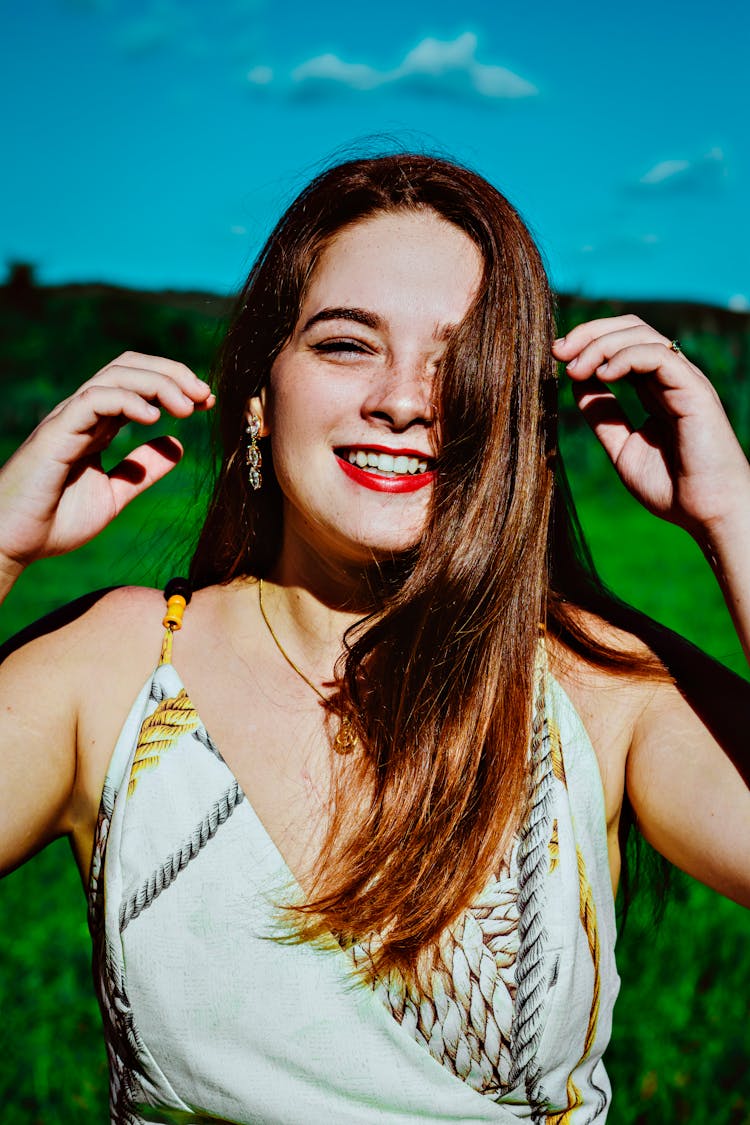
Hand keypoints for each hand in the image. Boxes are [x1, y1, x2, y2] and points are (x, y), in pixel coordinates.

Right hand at [0, 352, 214, 576]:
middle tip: (205, 395)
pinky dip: (128, 401)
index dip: (174, 384)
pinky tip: (154, 418)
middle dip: (172, 374)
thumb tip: (177, 445)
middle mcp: (83, 414)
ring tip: (188, 407)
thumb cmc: (54, 521)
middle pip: (130, 367)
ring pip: (115, 376)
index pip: (138, 383)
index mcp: (97, 425)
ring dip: (158, 384)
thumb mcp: (114, 494)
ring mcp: (68, 420)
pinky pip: (94, 400)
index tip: (206, 402)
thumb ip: (143, 470)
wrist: (11, 544)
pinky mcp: (56, 433)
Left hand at [553, 315, 749, 538]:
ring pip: (642, 335)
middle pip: (630, 329)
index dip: (588, 343)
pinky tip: (603, 375)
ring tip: (575, 369)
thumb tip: (577, 384)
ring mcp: (684, 382)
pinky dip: (625, 357)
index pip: (622, 344)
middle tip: (558, 351)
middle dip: (590, 333)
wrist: (707, 514)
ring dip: (601, 344)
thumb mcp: (622, 448)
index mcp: (655, 389)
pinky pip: (659, 356)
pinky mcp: (694, 391)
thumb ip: (603, 417)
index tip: (558, 357)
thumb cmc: (672, 488)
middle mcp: (670, 379)